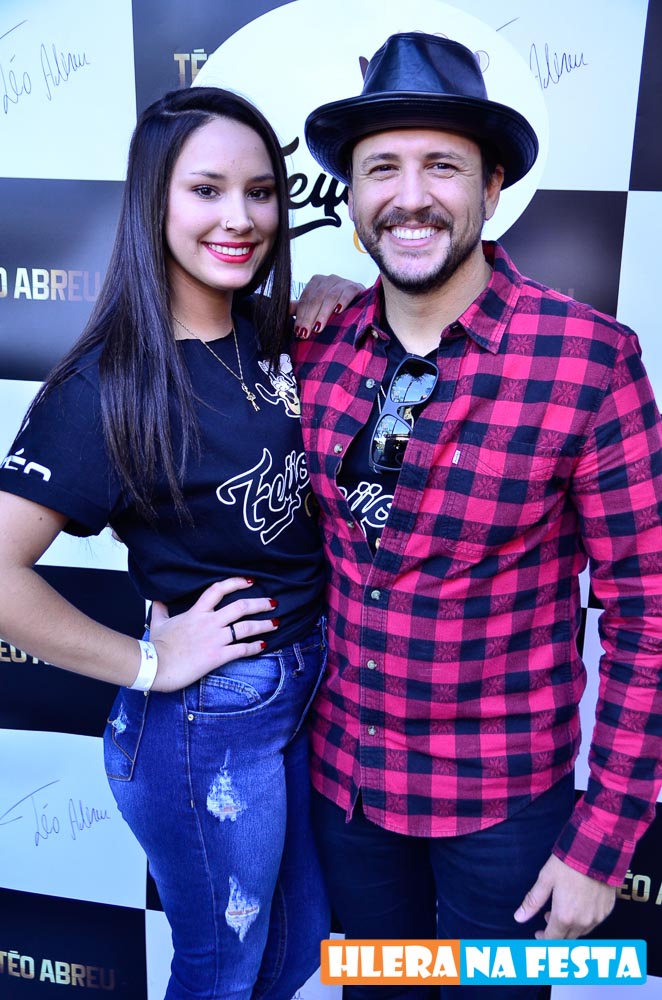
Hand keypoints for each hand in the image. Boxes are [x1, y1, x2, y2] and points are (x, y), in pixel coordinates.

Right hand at [147, 578, 277, 691]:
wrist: (155, 666)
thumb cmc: (156, 646)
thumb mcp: (158, 622)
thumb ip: (161, 609)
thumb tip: (158, 600)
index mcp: (196, 612)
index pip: (218, 590)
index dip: (236, 582)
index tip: (250, 581)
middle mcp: (209, 622)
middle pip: (240, 607)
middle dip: (260, 604)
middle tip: (273, 603)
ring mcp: (214, 639)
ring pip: (246, 627)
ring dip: (264, 624)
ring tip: (276, 623)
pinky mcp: (217, 656)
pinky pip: (242, 649)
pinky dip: (255, 647)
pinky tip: (264, 645)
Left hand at [291, 273, 364, 338]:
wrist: (360, 303)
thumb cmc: (335, 307)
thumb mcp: (316, 307)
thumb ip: (300, 308)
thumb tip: (282, 311)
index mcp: (316, 282)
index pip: (305, 300)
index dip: (301, 316)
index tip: (298, 332)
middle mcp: (328, 279)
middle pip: (315, 299)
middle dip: (309, 318)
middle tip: (306, 333)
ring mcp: (342, 281)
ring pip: (329, 297)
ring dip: (322, 314)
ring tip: (318, 328)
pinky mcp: (355, 286)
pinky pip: (347, 293)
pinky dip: (342, 301)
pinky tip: (337, 311)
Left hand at [514, 854, 615, 938]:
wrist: (595, 851)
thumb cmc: (567, 864)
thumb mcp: (545, 880)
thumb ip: (533, 902)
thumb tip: (518, 917)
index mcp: (564, 916)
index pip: (552, 939)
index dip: (543, 938)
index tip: (538, 933)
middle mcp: (582, 922)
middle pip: (567, 939)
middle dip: (555, 932)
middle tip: (548, 916)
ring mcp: (597, 917)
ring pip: (581, 932)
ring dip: (570, 927)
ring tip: (562, 909)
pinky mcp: (607, 910)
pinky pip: (594, 922)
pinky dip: (584, 920)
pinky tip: (578, 906)